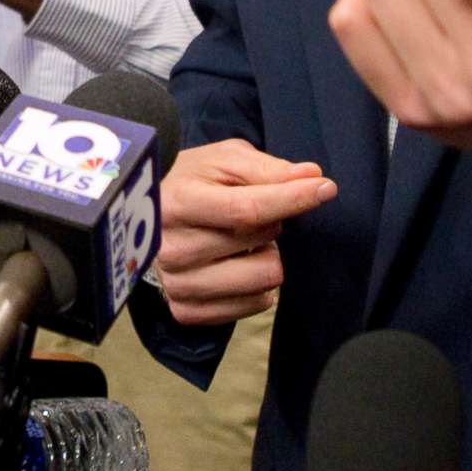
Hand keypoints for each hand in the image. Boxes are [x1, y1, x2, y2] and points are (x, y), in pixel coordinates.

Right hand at [156, 139, 337, 324]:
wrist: (147, 215)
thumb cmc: (192, 181)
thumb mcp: (223, 160)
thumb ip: (266, 168)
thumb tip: (311, 175)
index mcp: (177, 203)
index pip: (246, 209)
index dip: (292, 198)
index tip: (324, 188)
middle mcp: (171, 248)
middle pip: (260, 243)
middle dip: (270, 225)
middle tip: (249, 217)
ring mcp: (176, 283)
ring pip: (263, 280)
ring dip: (265, 257)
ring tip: (243, 244)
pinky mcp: (185, 310)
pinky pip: (252, 307)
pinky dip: (256, 286)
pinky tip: (237, 266)